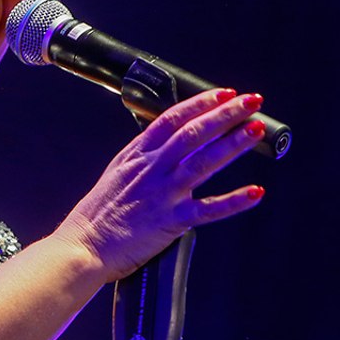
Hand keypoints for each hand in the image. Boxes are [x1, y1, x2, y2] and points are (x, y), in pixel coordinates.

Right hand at [55, 89, 266, 281]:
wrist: (83, 246)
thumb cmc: (98, 214)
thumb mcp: (118, 172)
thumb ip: (144, 157)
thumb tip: (169, 144)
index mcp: (138, 154)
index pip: (173, 118)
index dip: (201, 103)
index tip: (223, 93)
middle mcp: (153, 168)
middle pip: (194, 133)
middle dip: (226, 114)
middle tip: (251, 100)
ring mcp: (163, 194)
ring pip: (204, 162)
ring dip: (233, 144)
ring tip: (256, 129)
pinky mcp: (171, 222)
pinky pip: (208, 209)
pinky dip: (234, 201)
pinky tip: (255, 192)